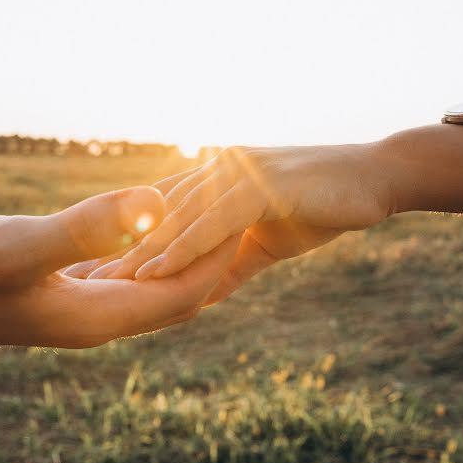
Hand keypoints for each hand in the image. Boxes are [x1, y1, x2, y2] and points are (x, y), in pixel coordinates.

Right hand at [0, 187, 240, 347]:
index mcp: (98, 318)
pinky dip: (147, 246)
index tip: (248, 213)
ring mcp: (81, 306)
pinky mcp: (66, 289)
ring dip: (182, 249)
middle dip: (213, 254)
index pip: (184, 293)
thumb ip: (86, 229)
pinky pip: (124, 271)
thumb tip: (154, 204)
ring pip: (152, 282)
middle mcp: (98, 319)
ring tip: (210, 209)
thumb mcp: (19, 244)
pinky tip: (151, 217)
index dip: (220, 255)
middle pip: (178, 293)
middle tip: (244, 208)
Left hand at [68, 145, 394, 295]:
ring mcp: (239, 171)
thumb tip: (199, 295)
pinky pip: (213, 220)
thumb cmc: (322, 207)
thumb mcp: (266, 243)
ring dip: (143, 251)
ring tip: (107, 282)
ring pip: (179, 216)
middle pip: (160, 212)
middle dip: (123, 247)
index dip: (131, 241)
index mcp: (217, 177)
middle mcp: (219, 167)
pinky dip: (183, 247)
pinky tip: (156, 271)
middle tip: (84, 279)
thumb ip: (230, 265)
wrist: (377, 180)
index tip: (99, 272)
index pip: (164, 211)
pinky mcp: (261, 183)